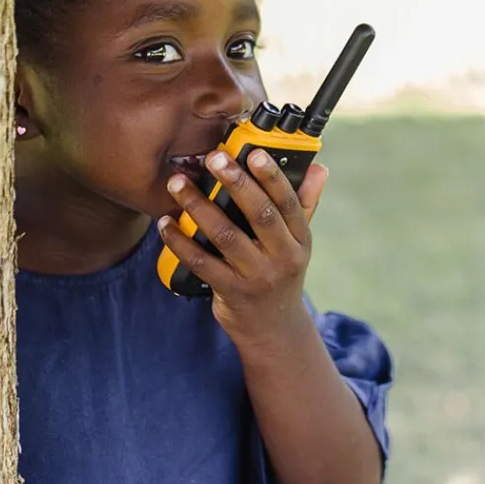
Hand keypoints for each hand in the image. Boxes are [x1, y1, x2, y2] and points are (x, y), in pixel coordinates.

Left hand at [158, 148, 327, 346]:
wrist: (273, 330)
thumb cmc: (281, 275)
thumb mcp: (298, 244)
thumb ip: (305, 204)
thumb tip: (319, 167)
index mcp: (300, 240)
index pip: (288, 203)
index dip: (273, 177)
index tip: (254, 153)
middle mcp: (283, 257)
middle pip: (260, 215)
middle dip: (236, 184)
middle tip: (213, 158)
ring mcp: (257, 277)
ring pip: (226, 236)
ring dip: (199, 207)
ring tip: (177, 184)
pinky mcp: (231, 292)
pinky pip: (202, 264)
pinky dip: (180, 242)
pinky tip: (165, 224)